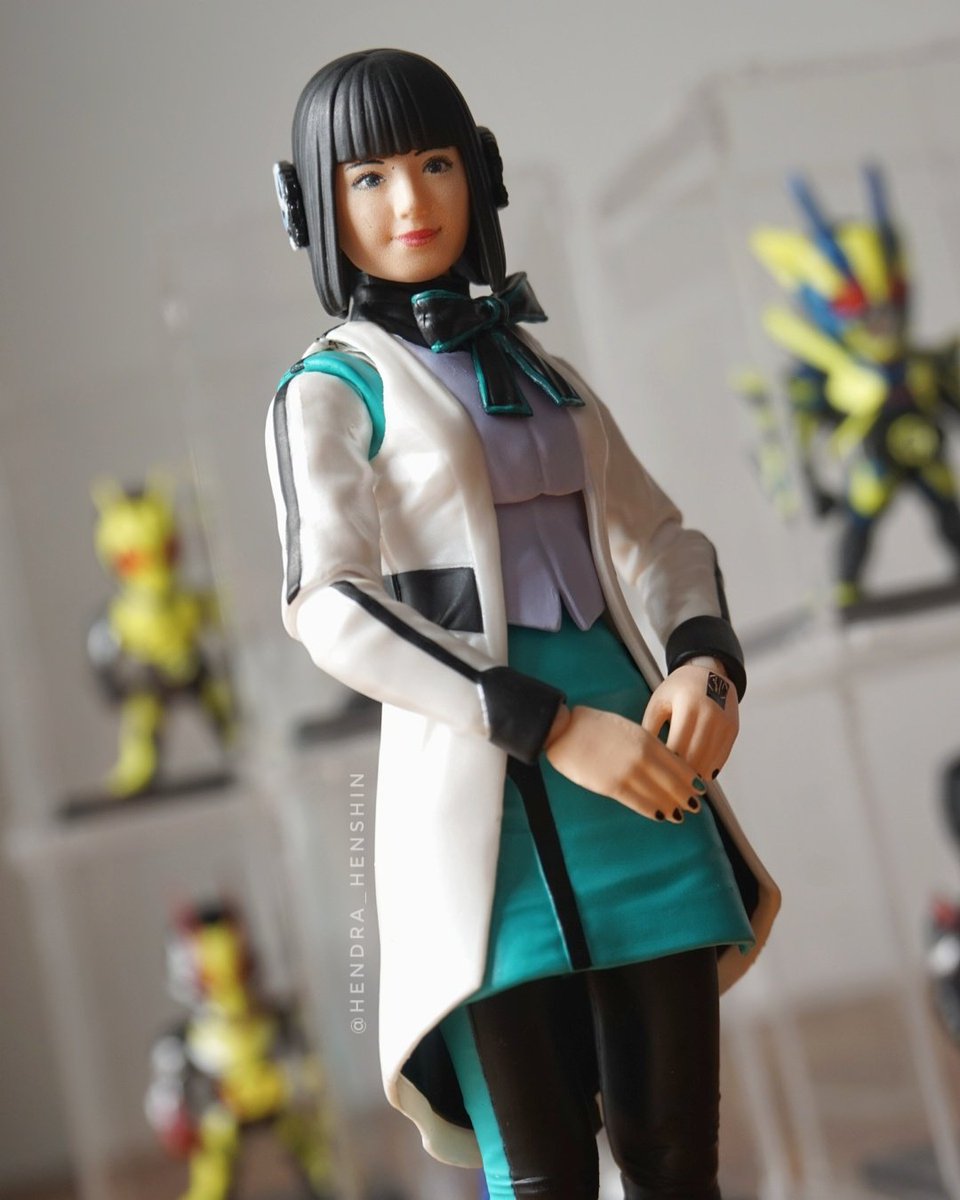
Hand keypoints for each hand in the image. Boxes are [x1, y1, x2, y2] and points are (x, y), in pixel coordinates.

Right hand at [545, 705, 704, 823]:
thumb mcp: (627, 729)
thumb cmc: (593, 727)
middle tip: (695, 806)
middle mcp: (642, 756)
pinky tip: (662, 816)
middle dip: (685, 795)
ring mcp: (628, 772)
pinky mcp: (612, 786)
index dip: (689, 778)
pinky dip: (653, 810)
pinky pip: (639, 802)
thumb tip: (661, 761)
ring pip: (659, 794)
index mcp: (646, 739)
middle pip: (672, 781)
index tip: (698, 787)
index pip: (677, 762)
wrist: (564, 730)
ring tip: (681, 814)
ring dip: (672, 806)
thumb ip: (645, 745)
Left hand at [641, 661, 738, 782]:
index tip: (655, 777)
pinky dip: (710, 768)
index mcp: (687, 706)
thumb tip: (641, 759)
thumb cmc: (677, 689)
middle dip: (681, 775)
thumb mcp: (658, 702)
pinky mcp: (733, 729)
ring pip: (709, 760)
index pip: (677, 746)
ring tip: (681, 785)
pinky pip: (721, 757)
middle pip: (695, 757)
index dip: (666, 765)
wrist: (709, 672)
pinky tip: (698, 775)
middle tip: (668, 788)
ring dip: (696, 776)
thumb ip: (650, 728)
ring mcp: (724, 722)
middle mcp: (710, 714)